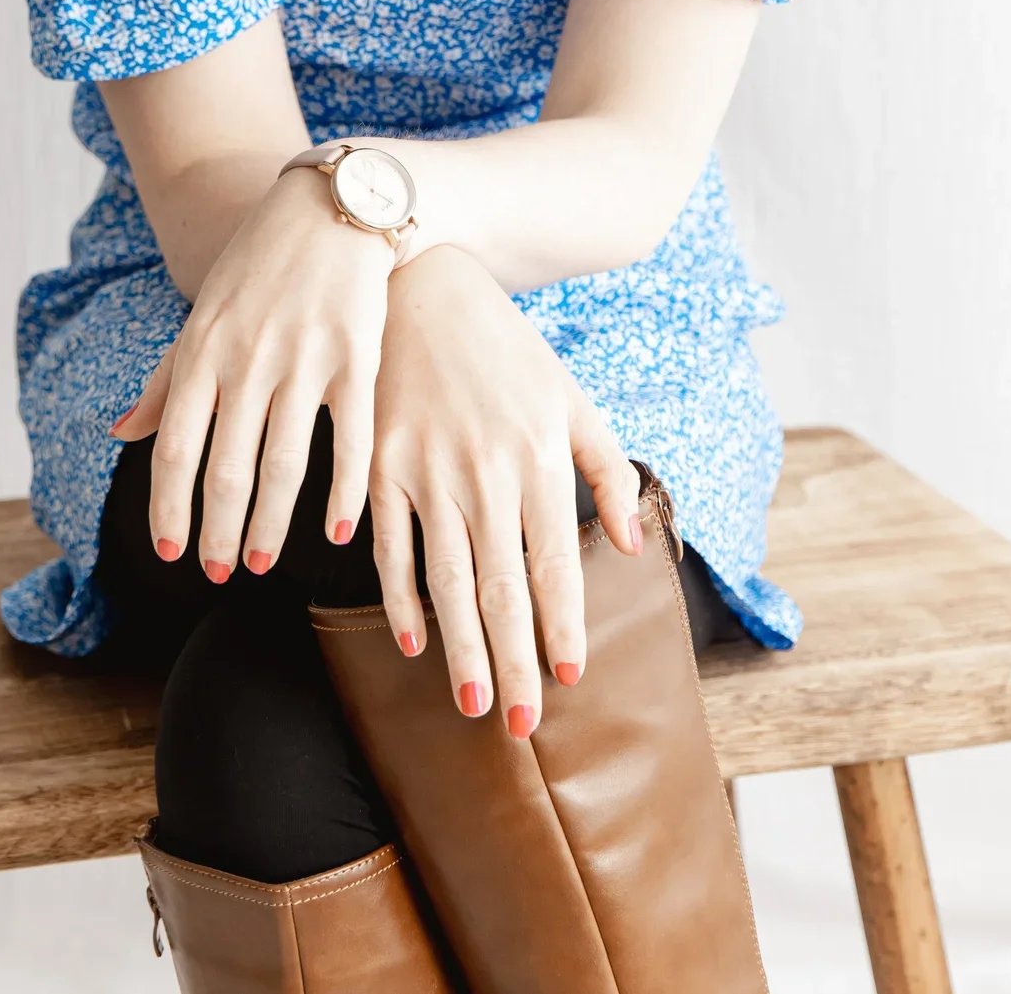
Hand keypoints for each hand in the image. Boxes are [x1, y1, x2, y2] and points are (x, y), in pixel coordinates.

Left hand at [112, 169, 393, 577]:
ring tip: (257, 563)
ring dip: (268, 524)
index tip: (169, 553)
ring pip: (283, 463)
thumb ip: (167, 381)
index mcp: (202, 350)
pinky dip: (343, 492)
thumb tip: (120, 436)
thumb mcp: (203, 315)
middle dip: (216, 530)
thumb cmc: (259, 266)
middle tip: (216, 573)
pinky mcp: (357, 355)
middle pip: (225, 467)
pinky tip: (335, 532)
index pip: (175, 447)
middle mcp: (248, 359)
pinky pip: (349, 439)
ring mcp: (304, 358)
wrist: (330, 208)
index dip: (169, 507)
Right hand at [366, 243, 643, 738]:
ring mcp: (424, 471)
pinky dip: (399, 600)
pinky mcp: (378, 468)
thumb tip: (633, 543)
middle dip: (514, 660)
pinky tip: (413, 642)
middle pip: (500, 586)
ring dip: (461, 648)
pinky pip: (390, 549)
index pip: (552, 562)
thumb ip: (607, 469)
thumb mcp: (570, 396)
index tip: (568, 677)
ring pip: (445, 579)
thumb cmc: (504, 347)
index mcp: (535, 457)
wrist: (418, 286)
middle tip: (521, 725)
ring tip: (476, 704)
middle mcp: (482, 472)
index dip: (561, 624)